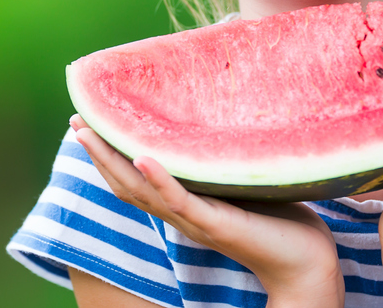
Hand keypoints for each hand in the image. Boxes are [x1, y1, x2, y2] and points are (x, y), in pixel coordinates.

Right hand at [70, 115, 344, 306]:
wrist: (306, 260)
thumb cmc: (280, 220)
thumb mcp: (240, 182)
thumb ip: (222, 161)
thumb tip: (218, 122)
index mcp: (184, 206)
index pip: (135, 180)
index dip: (108, 155)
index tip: (89, 122)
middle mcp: (181, 215)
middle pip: (125, 184)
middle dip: (98, 154)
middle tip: (76, 121)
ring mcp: (195, 220)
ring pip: (141, 191)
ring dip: (113, 161)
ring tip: (90, 133)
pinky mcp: (215, 222)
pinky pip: (180, 200)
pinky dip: (159, 179)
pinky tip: (142, 156)